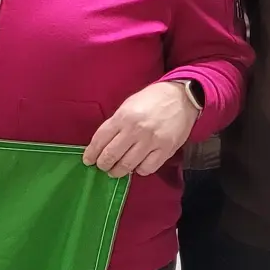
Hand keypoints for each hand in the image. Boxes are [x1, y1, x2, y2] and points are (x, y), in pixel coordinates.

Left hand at [84, 81, 198, 177]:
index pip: (100, 139)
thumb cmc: (152, 100)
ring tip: (116, 171)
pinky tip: (137, 166)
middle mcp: (136, 130)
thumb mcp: (128, 105)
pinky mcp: (165, 150)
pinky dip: (139, 170)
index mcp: (123, 117)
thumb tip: (103, 144)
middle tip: (102, 167)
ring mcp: (151, 141)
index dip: (91, 153)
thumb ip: (116, 124)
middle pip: (111, 155)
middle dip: (103, 164)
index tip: (88, 160)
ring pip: (128, 165)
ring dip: (118, 171)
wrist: (181, 98)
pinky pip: (147, 168)